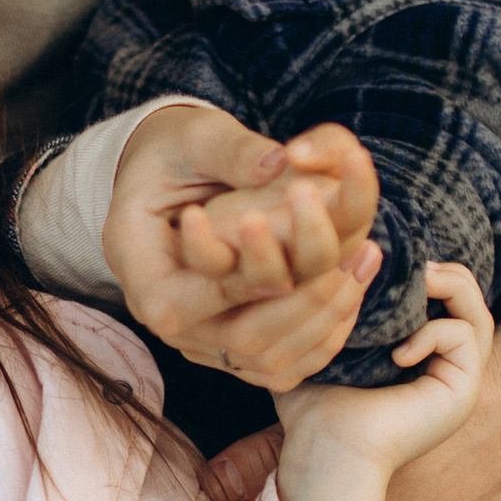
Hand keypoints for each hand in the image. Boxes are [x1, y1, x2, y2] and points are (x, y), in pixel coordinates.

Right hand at [104, 108, 382, 390]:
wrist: (166, 175)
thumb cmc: (174, 150)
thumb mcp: (195, 136)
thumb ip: (232, 151)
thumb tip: (279, 164)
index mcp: (136, 265)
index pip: (180, 304)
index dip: (240, 287)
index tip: (298, 257)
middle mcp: (162, 312)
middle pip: (237, 341)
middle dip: (304, 303)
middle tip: (355, 252)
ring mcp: (199, 336)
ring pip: (269, 362)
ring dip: (325, 318)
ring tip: (364, 259)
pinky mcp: (231, 343)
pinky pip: (282, 364)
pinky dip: (324, 334)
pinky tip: (353, 285)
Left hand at [279, 264, 495, 480]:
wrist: (325, 451)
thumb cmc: (314, 410)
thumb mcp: (320, 348)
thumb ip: (333, 311)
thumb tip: (338, 268)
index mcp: (419, 358)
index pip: (445, 301)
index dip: (427, 273)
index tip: (388, 267)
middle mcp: (444, 369)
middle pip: (471, 303)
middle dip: (445, 274)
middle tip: (410, 269)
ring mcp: (457, 381)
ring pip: (479, 316)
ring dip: (450, 288)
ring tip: (416, 288)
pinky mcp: (462, 392)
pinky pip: (465, 337)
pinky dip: (433, 332)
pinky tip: (397, 355)